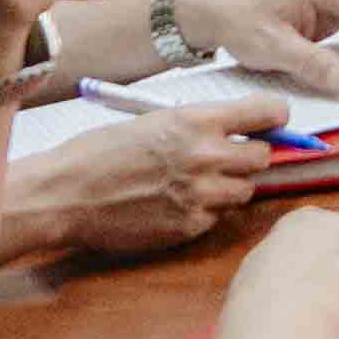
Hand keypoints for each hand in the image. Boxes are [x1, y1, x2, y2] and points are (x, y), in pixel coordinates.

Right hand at [11, 105, 269, 260]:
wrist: (65, 194)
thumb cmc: (100, 153)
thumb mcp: (153, 121)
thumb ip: (199, 126)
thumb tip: (238, 130)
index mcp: (196, 120)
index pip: (268, 112)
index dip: (273, 119)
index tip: (271, 124)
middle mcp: (206, 156)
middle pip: (263, 157)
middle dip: (250, 156)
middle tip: (228, 158)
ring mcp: (200, 195)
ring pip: (245, 191)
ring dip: (229, 187)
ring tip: (194, 183)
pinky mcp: (190, 226)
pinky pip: (217, 218)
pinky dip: (204, 212)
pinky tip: (174, 205)